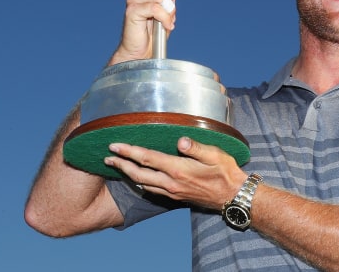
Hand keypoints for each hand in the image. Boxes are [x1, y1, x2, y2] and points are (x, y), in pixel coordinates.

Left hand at [104, 137, 246, 210]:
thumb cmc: (226, 173)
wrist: (232, 197)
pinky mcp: (175, 197)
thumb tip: (180, 141)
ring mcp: (172, 192)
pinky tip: (136, 179)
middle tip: (106, 157)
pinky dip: (139, 183)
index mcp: (178, 170)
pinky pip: (151, 190)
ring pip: (142, 184)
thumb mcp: (216, 155)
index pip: (148, 159)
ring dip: (127, 174)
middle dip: (120, 164)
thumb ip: (196, 147)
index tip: (113, 145)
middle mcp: (171, 183)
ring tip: (116, 165)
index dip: (129, 151)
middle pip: (138, 174)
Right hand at [109, 0, 177, 63]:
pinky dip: (165, 18)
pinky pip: (155, 8)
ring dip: (169, 9)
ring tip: (168, 20)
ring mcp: (132, 0)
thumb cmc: (153, 31)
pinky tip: (166, 26)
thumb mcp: (165, 7)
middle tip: (171, 8)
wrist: (140, 51)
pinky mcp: (132, 11)